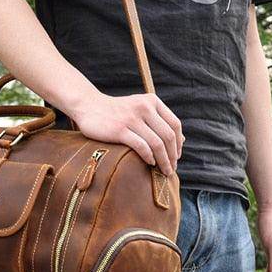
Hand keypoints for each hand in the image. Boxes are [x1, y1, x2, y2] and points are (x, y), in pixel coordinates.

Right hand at [68, 89, 183, 175]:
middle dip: (173, 156)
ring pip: (156, 143)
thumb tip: (182, 140)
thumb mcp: (140, 109)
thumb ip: (160, 121)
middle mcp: (144, 107)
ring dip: (163, 160)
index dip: (179, 143)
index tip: (177, 157)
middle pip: (168, 136)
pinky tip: (150, 163)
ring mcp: (131, 118)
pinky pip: (141, 146)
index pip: (175, 124)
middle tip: (172, 168)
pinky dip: (149, 157)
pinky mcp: (119, 130)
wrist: (89, 105)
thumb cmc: (117, 111)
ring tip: (164, 171)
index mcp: (152, 101)